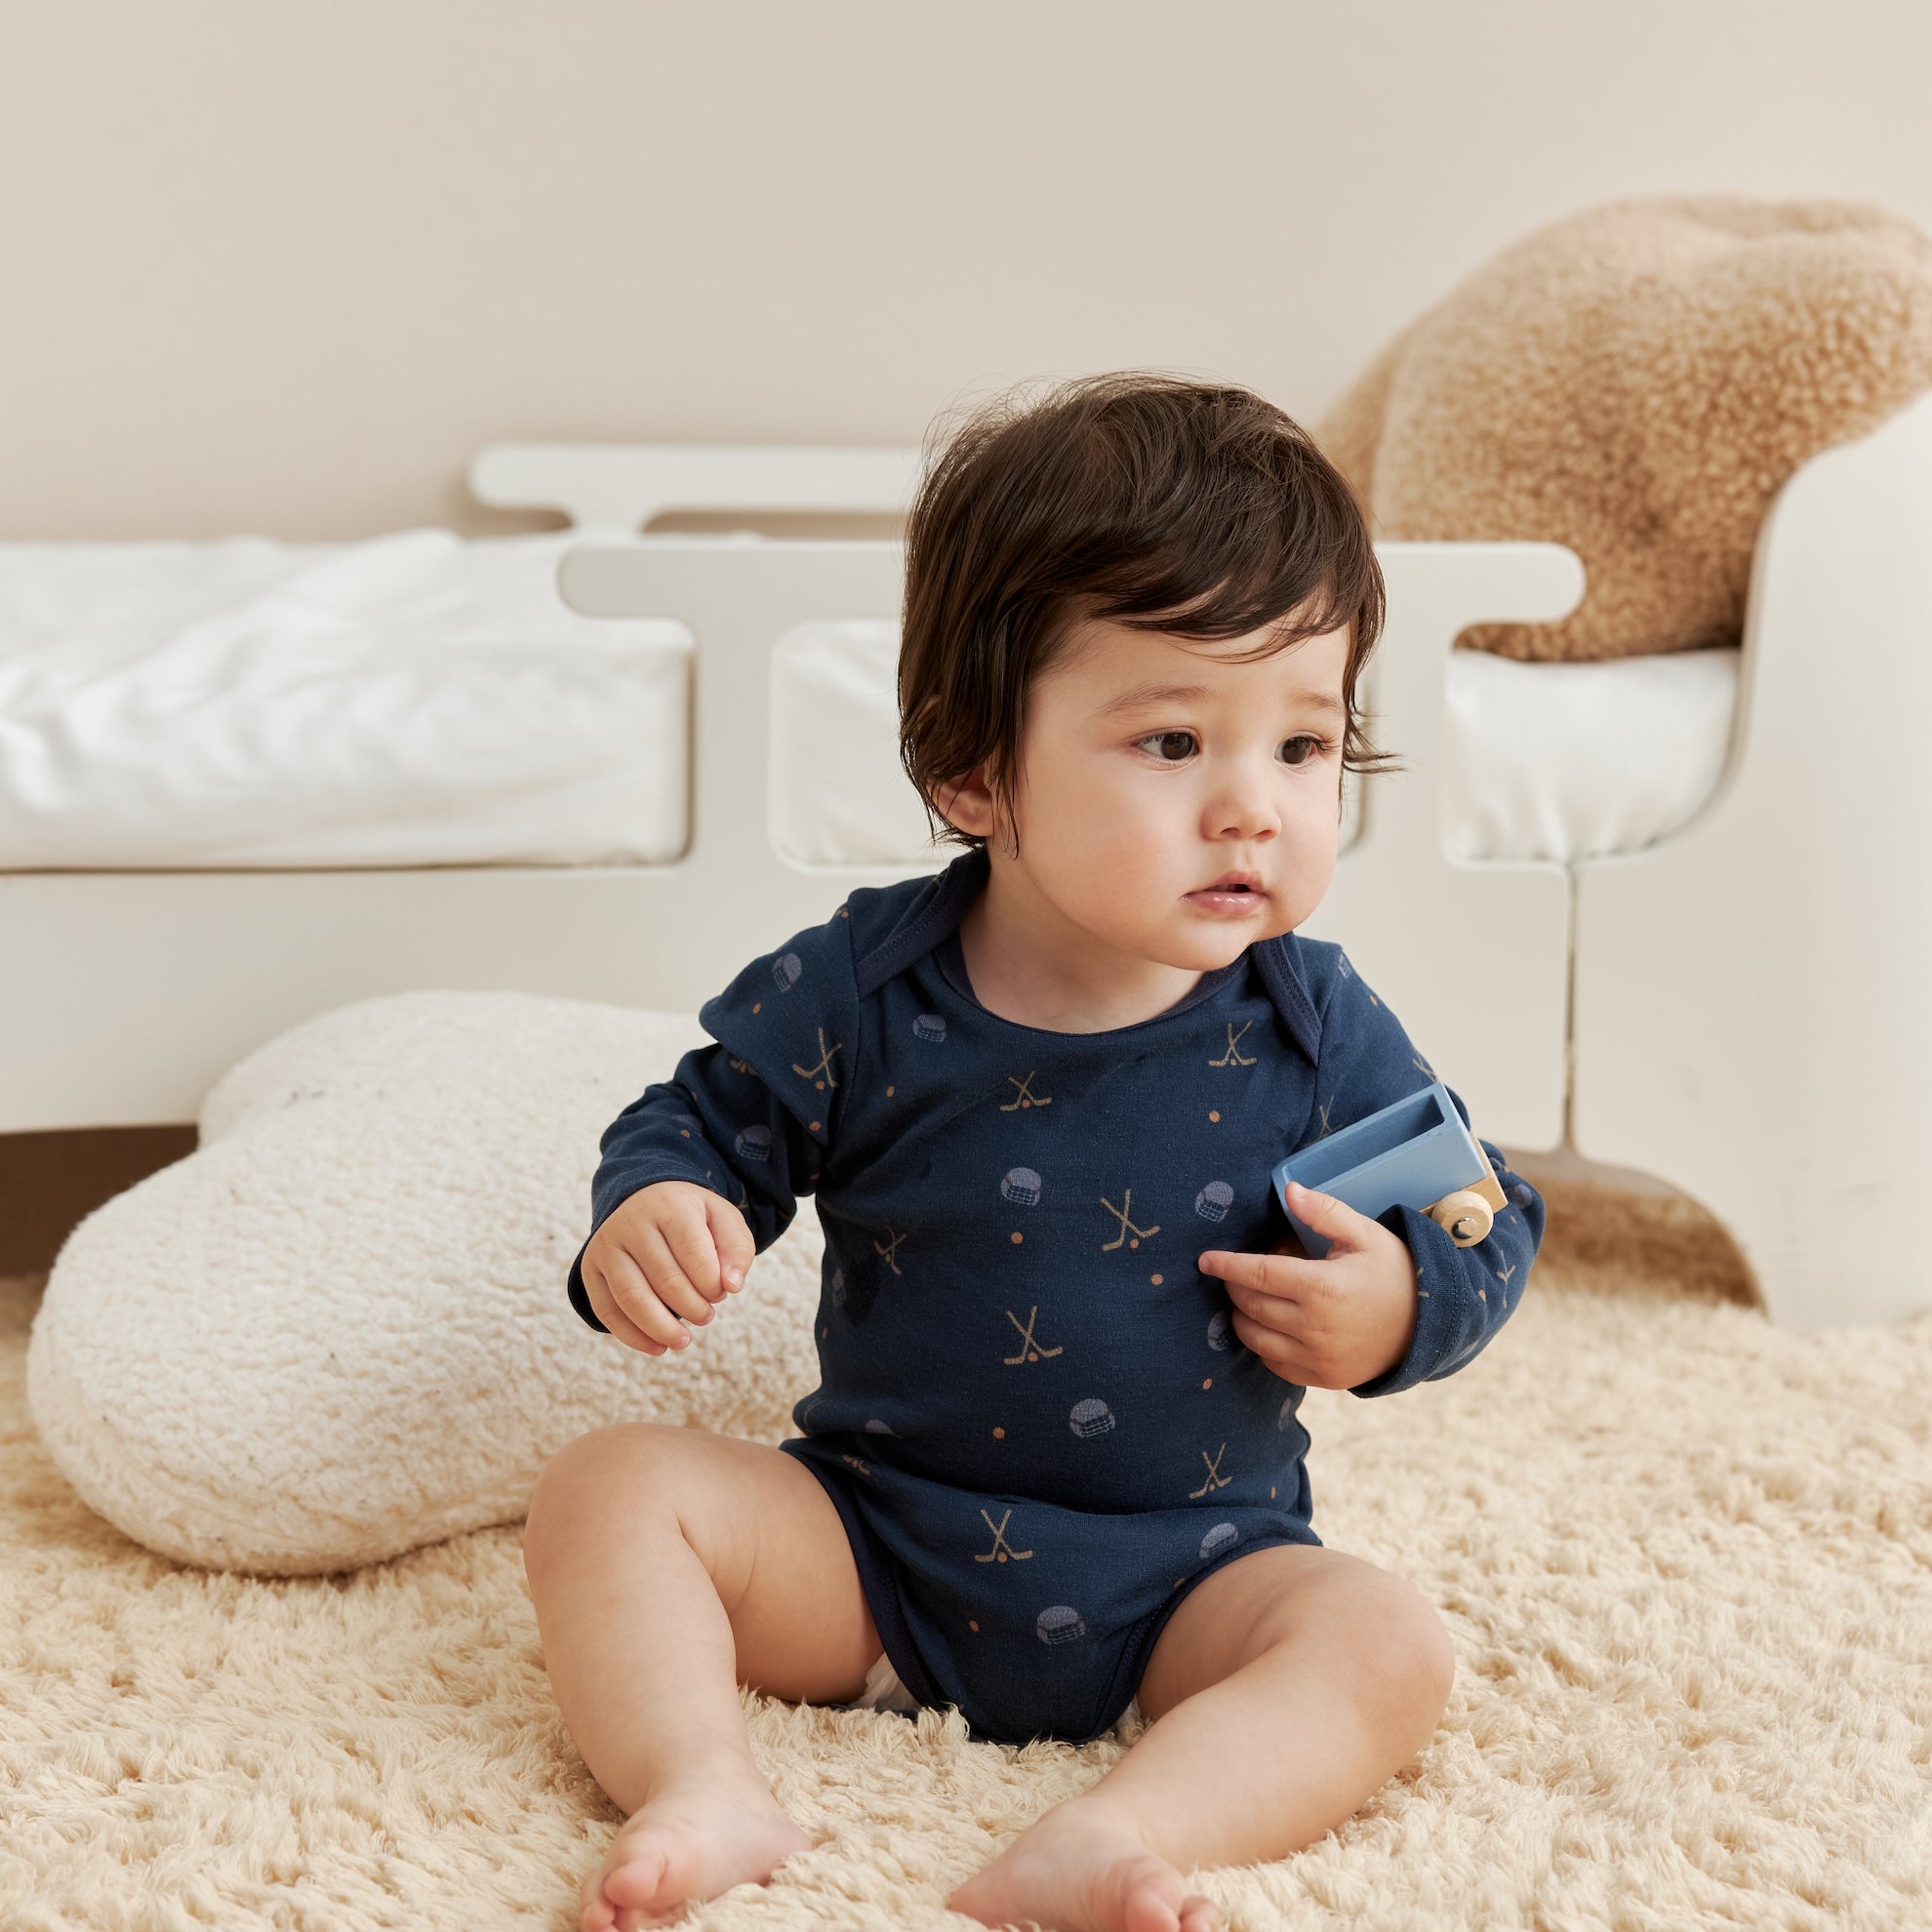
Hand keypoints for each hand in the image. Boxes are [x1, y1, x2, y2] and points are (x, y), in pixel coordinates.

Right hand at [581, 1181, 754, 1356]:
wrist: (643, 1199)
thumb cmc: (690, 1217)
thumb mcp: (723, 1219)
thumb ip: (737, 1249)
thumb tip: (732, 1286)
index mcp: (670, 1206)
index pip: (694, 1255)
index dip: (713, 1286)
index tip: (721, 1293)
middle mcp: (632, 1223)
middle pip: (665, 1280)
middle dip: (693, 1309)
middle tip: (706, 1317)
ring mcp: (606, 1246)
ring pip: (632, 1298)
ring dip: (662, 1329)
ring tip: (683, 1341)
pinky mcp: (590, 1269)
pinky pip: (607, 1310)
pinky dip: (632, 1336)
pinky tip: (657, 1347)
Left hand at [1197, 1182, 1416, 1389]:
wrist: (1429, 1326)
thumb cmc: (1394, 1273)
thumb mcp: (1366, 1235)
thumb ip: (1325, 1212)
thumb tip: (1289, 1190)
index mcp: (1323, 1288)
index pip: (1258, 1274)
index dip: (1226, 1265)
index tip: (1204, 1260)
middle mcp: (1315, 1327)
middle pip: (1251, 1305)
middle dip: (1234, 1286)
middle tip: (1232, 1273)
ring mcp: (1317, 1358)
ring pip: (1255, 1338)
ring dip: (1242, 1316)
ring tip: (1247, 1298)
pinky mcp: (1321, 1379)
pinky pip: (1274, 1364)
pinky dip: (1261, 1344)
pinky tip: (1267, 1326)